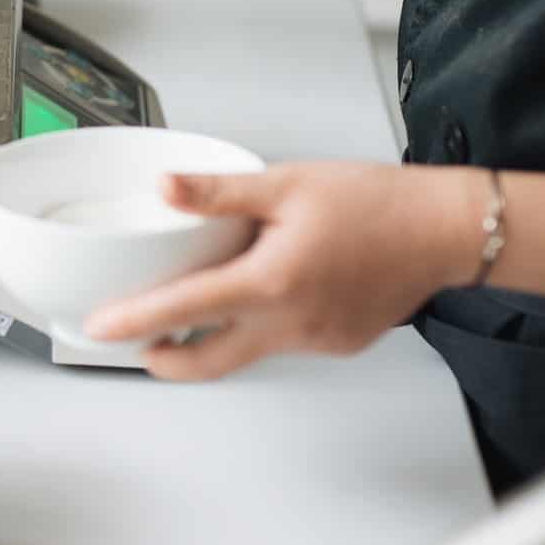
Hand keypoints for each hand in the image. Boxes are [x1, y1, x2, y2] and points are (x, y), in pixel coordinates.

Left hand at [83, 162, 487, 380]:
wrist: (447, 229)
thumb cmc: (379, 202)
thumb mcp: (288, 182)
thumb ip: (220, 192)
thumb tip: (165, 189)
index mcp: (271, 282)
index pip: (183, 309)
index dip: (134, 321)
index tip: (98, 329)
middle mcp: (291, 323)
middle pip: (208, 361)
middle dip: (164, 359)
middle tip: (138, 343)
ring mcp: (316, 341)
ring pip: (247, 350)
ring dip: (218, 334)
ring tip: (209, 295)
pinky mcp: (337, 344)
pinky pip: (285, 342)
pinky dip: (264, 324)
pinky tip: (274, 289)